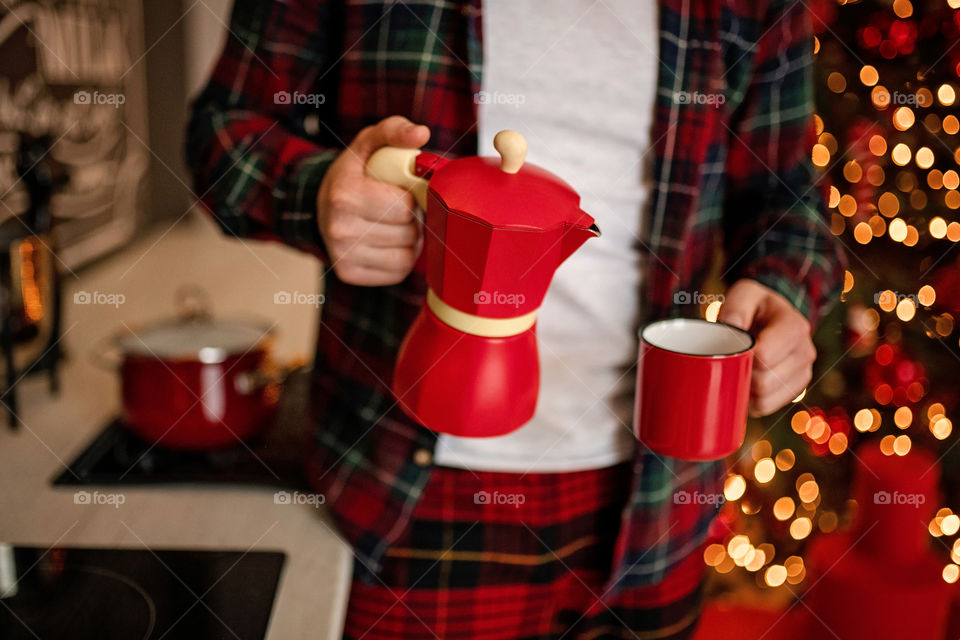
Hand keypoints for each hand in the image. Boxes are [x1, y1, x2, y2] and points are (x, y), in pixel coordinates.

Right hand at [317, 115, 430, 285]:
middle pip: (408, 232)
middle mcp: (340, 229)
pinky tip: (389, 242)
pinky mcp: (350, 274)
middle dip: (413, 219)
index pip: (404, 206)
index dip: (412, 197)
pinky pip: (399, 272)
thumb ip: (395, 131)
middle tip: (400, 209)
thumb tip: (421, 133)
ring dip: (411, 240)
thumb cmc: (354, 173)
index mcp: (345, 195)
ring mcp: (344, 255)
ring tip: (396, 225)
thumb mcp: (370, 142)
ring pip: (408, 255)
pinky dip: (402, 258)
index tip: (401, 191)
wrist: (321, 203)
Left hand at [717, 279, 815, 416]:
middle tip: (732, 359)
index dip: (741, 357)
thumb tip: (732, 326)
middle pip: (763, 382)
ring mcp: (803, 374)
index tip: (733, 346)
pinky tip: (746, 382)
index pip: (763, 357)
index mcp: (795, 327)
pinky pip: (765, 408)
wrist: (772, 318)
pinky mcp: (795, 390)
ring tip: (739, 369)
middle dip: (742, 373)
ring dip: (745, 389)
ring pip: (764, 400)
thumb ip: (737, 305)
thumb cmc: (756, 306)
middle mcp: (805, 352)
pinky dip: (750, 400)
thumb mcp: (746, 293)